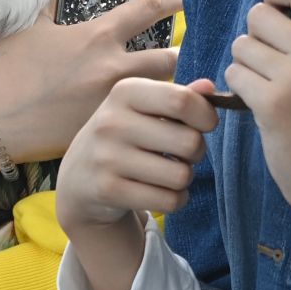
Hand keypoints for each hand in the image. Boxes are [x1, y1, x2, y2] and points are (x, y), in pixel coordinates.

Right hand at [0, 0, 182, 169]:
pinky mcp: (102, 133)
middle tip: (199, 60)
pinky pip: (142, 129)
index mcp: (94, 36)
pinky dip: (151, 126)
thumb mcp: (29, 28)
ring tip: (183, 103)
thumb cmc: (5, 70)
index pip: (147, 9)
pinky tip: (156, 130)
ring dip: (174, 99)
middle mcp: (109, 67)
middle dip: (186, 60)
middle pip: (170, 60)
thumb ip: (51, 5)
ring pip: (161, 99)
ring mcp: (109, 103)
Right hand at [56, 78, 217, 233]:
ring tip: (169, 173)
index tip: (204, 124)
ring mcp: (107, 157)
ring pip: (181, 176)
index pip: (182, 101)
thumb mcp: (144, 107)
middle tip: (182, 153)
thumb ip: (179, 96)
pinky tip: (161, 191)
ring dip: (184, 178)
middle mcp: (112, 122)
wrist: (80, 176)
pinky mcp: (109, 190)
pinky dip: (175, 200)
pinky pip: (169, 201)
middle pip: (189, 142)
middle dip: (197, 151)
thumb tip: (210, 89)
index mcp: (124, 92)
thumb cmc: (124, 134)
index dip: (205, 116)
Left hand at [225, 0, 290, 233]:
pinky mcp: (272, 103)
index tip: (271, 8)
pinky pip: (235, 75)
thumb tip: (272, 10)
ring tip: (267, 89)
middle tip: (267, 64)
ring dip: (245, 66)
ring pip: (242, 46)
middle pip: (259, 15)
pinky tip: (259, 106)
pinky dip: (239, 89)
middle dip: (254, 37)